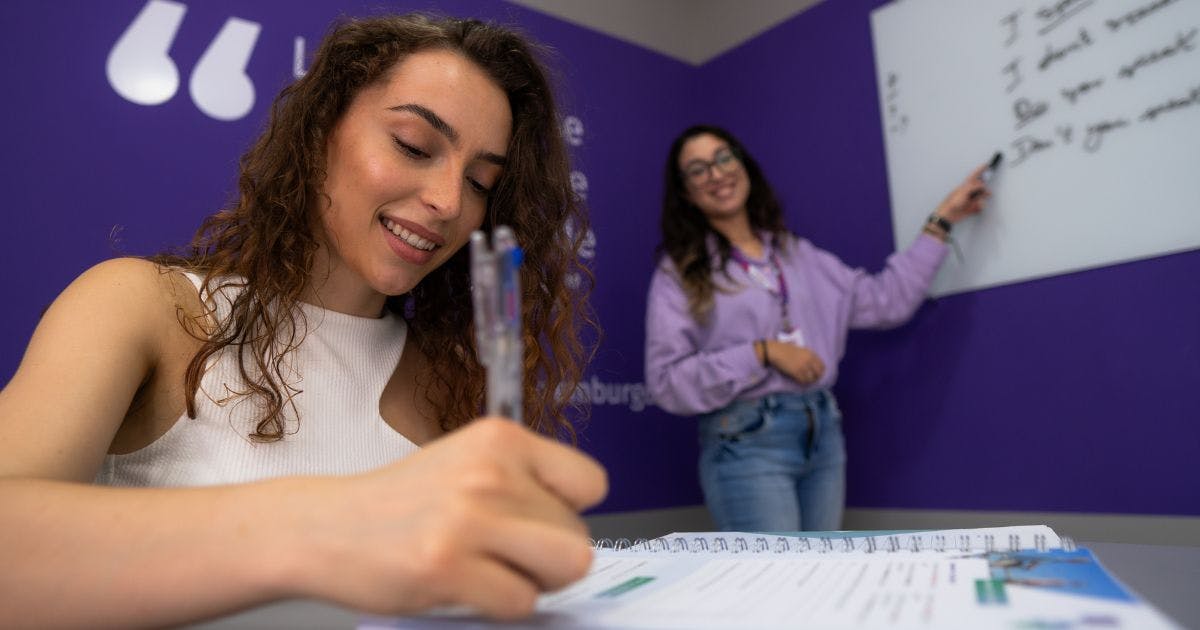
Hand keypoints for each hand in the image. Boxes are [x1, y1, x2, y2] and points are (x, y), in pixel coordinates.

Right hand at [287, 418, 607, 619]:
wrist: (324, 528)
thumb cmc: (401, 503)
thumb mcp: (467, 463)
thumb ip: (522, 482)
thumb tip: (578, 527)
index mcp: (500, 438)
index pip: (591, 483)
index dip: (570, 512)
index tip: (537, 519)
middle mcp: (490, 471)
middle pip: (580, 535)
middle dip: (549, 557)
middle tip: (504, 555)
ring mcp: (469, 519)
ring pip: (566, 567)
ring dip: (534, 581)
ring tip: (493, 571)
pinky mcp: (448, 566)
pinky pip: (521, 602)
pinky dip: (499, 605)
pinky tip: (463, 585)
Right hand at [765, 340, 824, 385]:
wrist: (776, 351)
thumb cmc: (786, 349)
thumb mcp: (800, 350)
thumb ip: (808, 356)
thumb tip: (812, 365)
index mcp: (810, 353)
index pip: (822, 366)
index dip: (820, 371)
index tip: (817, 374)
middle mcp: (808, 360)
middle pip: (818, 373)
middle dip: (816, 377)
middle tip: (812, 379)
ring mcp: (802, 366)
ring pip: (811, 378)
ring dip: (809, 381)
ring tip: (805, 380)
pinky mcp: (796, 372)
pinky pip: (803, 380)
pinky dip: (802, 382)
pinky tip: (799, 380)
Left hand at [932, 162, 991, 224]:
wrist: (947, 215)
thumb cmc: (952, 203)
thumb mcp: (964, 191)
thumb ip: (974, 186)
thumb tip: (981, 185)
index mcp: (965, 185)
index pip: (974, 175)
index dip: (980, 170)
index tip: (986, 165)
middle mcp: (968, 192)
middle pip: (980, 188)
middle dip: (984, 190)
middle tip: (988, 193)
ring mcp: (969, 200)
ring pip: (980, 198)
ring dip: (981, 201)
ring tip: (977, 204)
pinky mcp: (970, 208)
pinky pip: (979, 206)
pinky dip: (979, 208)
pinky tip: (975, 209)